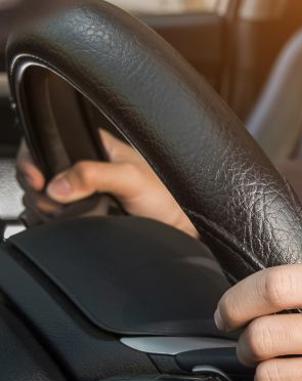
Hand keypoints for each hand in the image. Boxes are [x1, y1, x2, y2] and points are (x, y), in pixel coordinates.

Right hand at [15, 130, 196, 237]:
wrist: (179, 232)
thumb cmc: (168, 200)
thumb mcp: (131, 179)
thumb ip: (94, 175)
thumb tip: (59, 185)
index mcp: (97, 148)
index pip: (51, 143)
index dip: (37, 159)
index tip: (38, 178)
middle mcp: (87, 169)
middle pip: (43, 174)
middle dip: (43, 189)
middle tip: (58, 202)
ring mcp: (84, 194)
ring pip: (47, 198)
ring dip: (51, 208)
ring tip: (71, 214)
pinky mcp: (85, 216)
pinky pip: (58, 218)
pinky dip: (58, 222)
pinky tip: (72, 224)